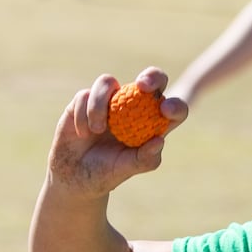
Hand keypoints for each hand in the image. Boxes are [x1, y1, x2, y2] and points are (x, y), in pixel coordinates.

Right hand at [47, 67, 185, 197]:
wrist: (75, 175)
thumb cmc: (107, 172)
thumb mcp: (128, 168)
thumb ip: (145, 158)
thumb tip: (159, 140)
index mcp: (154, 122)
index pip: (175, 108)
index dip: (176, 106)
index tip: (166, 109)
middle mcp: (135, 106)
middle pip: (152, 79)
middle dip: (152, 76)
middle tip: (143, 85)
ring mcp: (110, 100)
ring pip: (108, 82)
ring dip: (100, 105)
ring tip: (96, 131)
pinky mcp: (84, 100)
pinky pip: (85, 95)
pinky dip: (83, 113)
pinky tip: (82, 133)